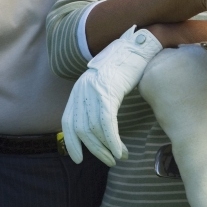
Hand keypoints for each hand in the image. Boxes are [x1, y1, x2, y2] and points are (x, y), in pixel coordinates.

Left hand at [61, 26, 162, 165]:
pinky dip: (112, 141)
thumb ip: (99, 100)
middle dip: (94, 150)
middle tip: (108, 161)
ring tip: (118, 157)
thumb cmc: (127, 65)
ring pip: (94, 129)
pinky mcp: (108, 91)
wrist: (138, 45)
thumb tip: (101, 125)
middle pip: (81, 129)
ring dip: (106, 148)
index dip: (71, 142)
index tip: (77, 158)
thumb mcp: (107, 84)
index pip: (68, 121)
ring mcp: (94, 90)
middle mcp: (82, 90)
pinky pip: (106, 123)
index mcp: (80, 89)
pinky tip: (120, 150)